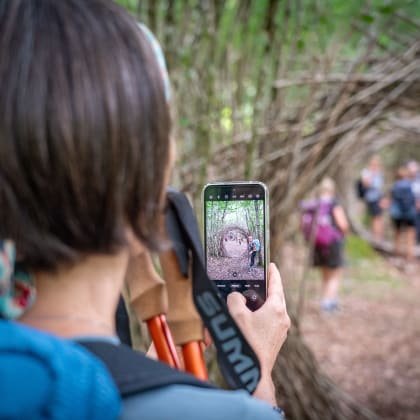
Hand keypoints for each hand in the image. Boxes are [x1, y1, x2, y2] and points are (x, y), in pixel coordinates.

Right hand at [227, 263, 289, 403]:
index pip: (276, 283)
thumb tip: (236, 297)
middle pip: (275, 296)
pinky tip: (244, 320)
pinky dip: (258, 317)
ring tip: (245, 302)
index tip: (270, 264)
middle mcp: (282, 318)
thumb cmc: (246, 343)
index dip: (272, 272)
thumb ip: (234, 298)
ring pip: (271, 310)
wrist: (252, 372)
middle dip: (264, 288)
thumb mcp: (235, 314)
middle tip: (256, 281)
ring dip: (259, 304)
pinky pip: (268, 322)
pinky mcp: (275, 340)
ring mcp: (280, 330)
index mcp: (276, 308)